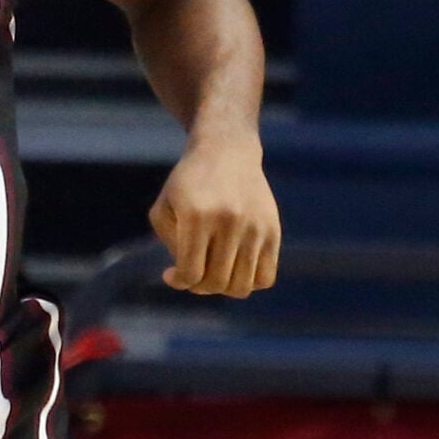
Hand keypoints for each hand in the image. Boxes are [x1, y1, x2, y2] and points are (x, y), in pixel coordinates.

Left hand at [150, 132, 281, 297]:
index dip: (178, 282)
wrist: (226, 151)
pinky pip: (266, 278)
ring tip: (213, 271)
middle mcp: (229, 221)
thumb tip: (188, 279)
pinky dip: (249, 283)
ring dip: (223, 287)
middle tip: (193, 272)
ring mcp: (255, 227)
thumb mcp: (165, 206)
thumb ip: (170, 244)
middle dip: (199, 286)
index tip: (170, 274)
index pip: (191, 272)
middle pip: (217, 282)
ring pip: (242, 286)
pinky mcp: (273, 231)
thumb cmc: (188, 182)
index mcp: (197, 215)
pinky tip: (235, 268)